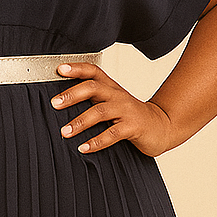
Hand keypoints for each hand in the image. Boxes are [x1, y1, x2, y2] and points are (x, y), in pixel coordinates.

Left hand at [50, 62, 173, 157]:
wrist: (162, 126)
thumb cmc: (131, 116)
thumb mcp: (113, 102)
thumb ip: (93, 99)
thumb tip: (61, 102)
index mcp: (111, 87)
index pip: (93, 71)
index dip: (76, 68)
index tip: (59, 69)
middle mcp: (117, 95)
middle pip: (93, 88)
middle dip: (72, 95)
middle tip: (55, 104)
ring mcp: (126, 111)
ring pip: (100, 112)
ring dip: (80, 122)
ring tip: (65, 132)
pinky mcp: (133, 127)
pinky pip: (112, 134)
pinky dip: (97, 141)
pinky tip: (84, 148)